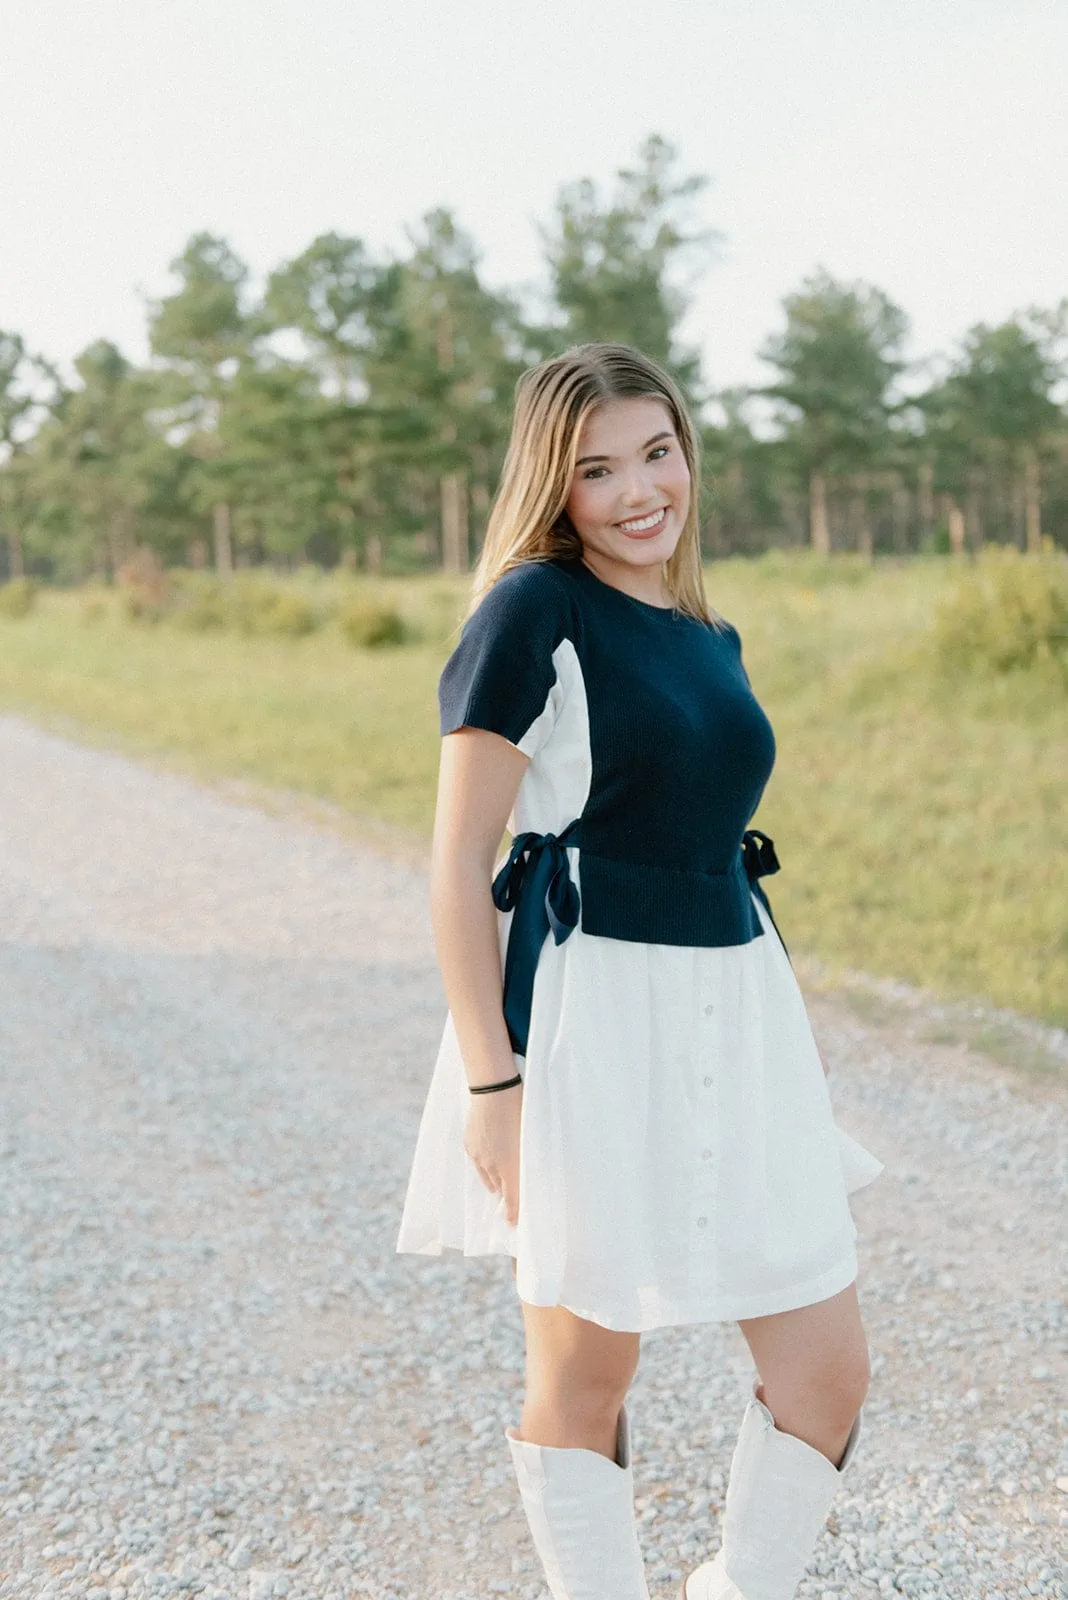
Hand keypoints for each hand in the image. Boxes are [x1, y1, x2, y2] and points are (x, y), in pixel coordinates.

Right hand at [464, 1083, 522, 1226]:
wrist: (494, 1088)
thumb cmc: (520, 1109)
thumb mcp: (531, 1134)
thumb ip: (528, 1161)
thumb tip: (524, 1178)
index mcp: (510, 1165)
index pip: (511, 1198)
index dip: (512, 1212)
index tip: (512, 1224)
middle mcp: (492, 1165)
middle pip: (499, 1188)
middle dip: (506, 1193)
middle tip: (512, 1197)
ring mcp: (478, 1154)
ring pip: (487, 1176)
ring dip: (496, 1180)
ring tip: (502, 1180)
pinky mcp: (469, 1143)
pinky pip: (477, 1163)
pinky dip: (485, 1166)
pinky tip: (491, 1158)